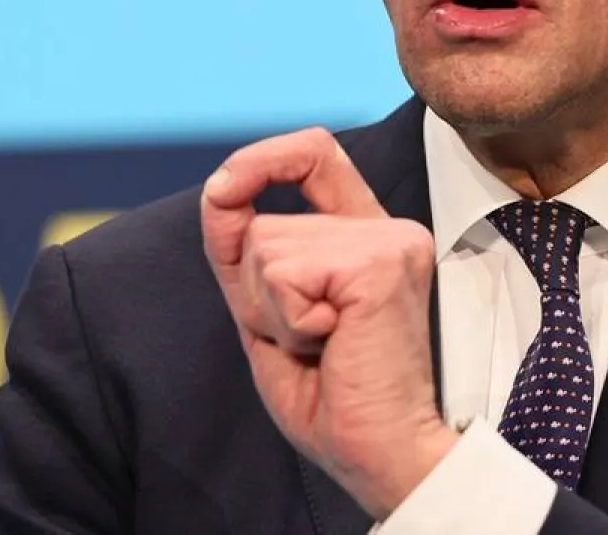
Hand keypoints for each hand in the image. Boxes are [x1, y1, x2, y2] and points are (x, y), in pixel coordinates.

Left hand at [200, 128, 458, 518]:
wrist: (379, 452)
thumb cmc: (330, 396)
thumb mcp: (269, 310)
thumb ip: (246, 249)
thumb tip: (218, 188)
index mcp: (365, 235)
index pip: (314, 154)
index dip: (259, 160)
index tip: (223, 190)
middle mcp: (385, 228)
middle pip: (266, 225)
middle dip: (258, 294)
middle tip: (311, 341)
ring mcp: (388, 241)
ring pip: (267, 249)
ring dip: (274, 313)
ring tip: (324, 346)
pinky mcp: (381, 264)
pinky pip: (286, 275)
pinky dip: (289, 321)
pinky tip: (332, 344)